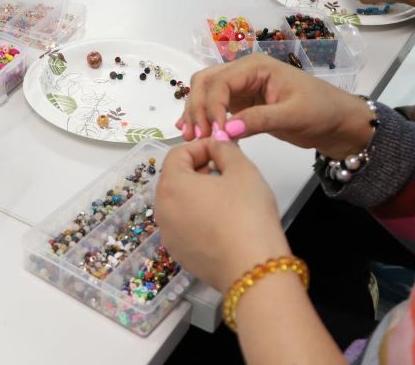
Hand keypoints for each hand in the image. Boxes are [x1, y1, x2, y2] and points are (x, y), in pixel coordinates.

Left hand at [156, 137, 290, 291]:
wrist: (253, 270)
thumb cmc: (248, 214)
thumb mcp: (243, 170)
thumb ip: (225, 149)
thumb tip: (217, 144)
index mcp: (171, 184)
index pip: (178, 154)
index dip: (201, 146)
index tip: (223, 150)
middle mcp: (161, 209)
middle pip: (174, 179)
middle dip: (198, 170)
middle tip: (226, 171)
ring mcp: (168, 235)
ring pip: (178, 203)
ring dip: (197, 194)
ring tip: (226, 196)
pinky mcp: (179, 255)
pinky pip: (184, 226)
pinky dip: (198, 218)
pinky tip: (223, 223)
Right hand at [177, 54, 373, 158]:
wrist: (337, 123)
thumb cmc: (321, 111)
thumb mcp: (293, 115)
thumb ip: (259, 120)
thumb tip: (226, 130)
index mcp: (256, 66)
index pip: (221, 82)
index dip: (212, 107)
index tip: (214, 133)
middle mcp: (244, 72)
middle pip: (206, 82)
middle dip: (197, 107)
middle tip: (196, 136)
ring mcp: (241, 87)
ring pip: (205, 93)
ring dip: (195, 112)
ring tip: (191, 138)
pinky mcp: (242, 103)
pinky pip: (214, 106)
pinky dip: (203, 117)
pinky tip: (195, 132)